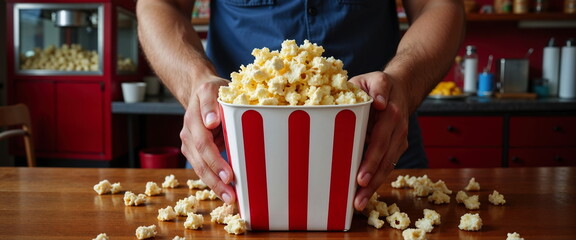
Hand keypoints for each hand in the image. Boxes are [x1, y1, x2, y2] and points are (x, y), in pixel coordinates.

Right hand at [180, 75, 235, 203]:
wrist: (199, 89)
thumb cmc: (214, 90)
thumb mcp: (214, 89)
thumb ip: (211, 104)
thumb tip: (211, 122)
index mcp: (195, 117)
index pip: (203, 143)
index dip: (215, 160)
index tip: (229, 175)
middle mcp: (188, 132)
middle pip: (200, 160)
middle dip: (215, 180)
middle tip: (231, 195)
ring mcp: (189, 142)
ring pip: (199, 168)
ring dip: (214, 185)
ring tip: (229, 199)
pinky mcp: (193, 150)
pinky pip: (201, 168)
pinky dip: (212, 181)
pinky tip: (224, 192)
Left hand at [349, 71, 409, 210]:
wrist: (401, 88)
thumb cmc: (377, 84)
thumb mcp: (374, 78)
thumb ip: (376, 86)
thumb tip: (379, 101)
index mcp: (391, 113)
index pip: (380, 140)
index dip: (371, 160)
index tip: (361, 176)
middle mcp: (398, 129)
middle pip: (384, 158)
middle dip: (371, 179)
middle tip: (357, 197)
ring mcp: (399, 139)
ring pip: (387, 165)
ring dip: (374, 185)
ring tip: (359, 203)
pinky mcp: (397, 147)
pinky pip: (387, 165)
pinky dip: (377, 180)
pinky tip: (364, 194)